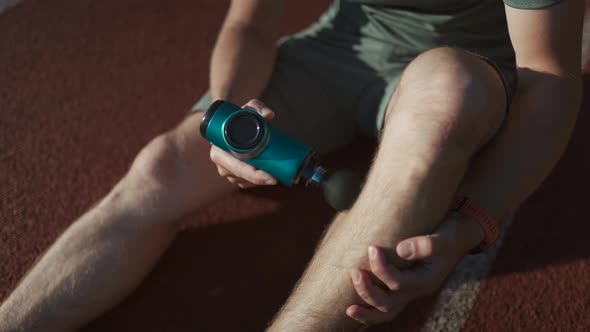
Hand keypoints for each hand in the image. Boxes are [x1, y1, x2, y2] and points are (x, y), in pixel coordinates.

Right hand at [209, 99, 277, 188]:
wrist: (232, 122)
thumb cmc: (240, 115)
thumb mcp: (248, 108)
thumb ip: (258, 106)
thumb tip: (270, 115)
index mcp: (219, 151)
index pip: (237, 168)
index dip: (254, 175)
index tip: (271, 177)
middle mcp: (220, 164)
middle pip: (241, 178)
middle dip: (259, 181)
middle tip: (277, 179)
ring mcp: (226, 171)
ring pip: (244, 182)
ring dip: (258, 182)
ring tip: (274, 175)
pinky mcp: (232, 174)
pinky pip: (244, 184)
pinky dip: (255, 183)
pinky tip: (266, 178)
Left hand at [346, 213, 483, 324]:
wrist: (458, 236)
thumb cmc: (449, 236)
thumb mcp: (443, 238)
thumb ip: (425, 244)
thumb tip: (400, 249)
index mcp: (425, 280)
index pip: (399, 282)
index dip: (381, 268)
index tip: (372, 248)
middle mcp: (416, 290)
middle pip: (389, 303)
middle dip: (368, 291)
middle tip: (354, 271)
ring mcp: (409, 291)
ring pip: (386, 312)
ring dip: (367, 310)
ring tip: (349, 308)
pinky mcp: (403, 287)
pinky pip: (385, 307)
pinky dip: (370, 312)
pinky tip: (353, 310)